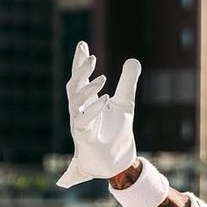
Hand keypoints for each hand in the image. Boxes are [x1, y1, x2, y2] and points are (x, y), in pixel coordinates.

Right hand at [58, 41, 141, 188]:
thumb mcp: (125, 104)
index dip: (81, 62)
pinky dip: (92, 111)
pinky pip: (83, 122)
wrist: (118, 161)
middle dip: (80, 70)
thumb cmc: (117, 133)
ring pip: (75, 102)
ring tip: (103, 79)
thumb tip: (133, 60)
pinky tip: (103, 100)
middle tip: (92, 56)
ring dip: (87, 89)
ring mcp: (79, 124)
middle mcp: (80, 111)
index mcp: (87, 102)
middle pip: (74, 86)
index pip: (80, 78)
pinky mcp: (84, 138)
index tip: (82, 44)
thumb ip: (127, 83)